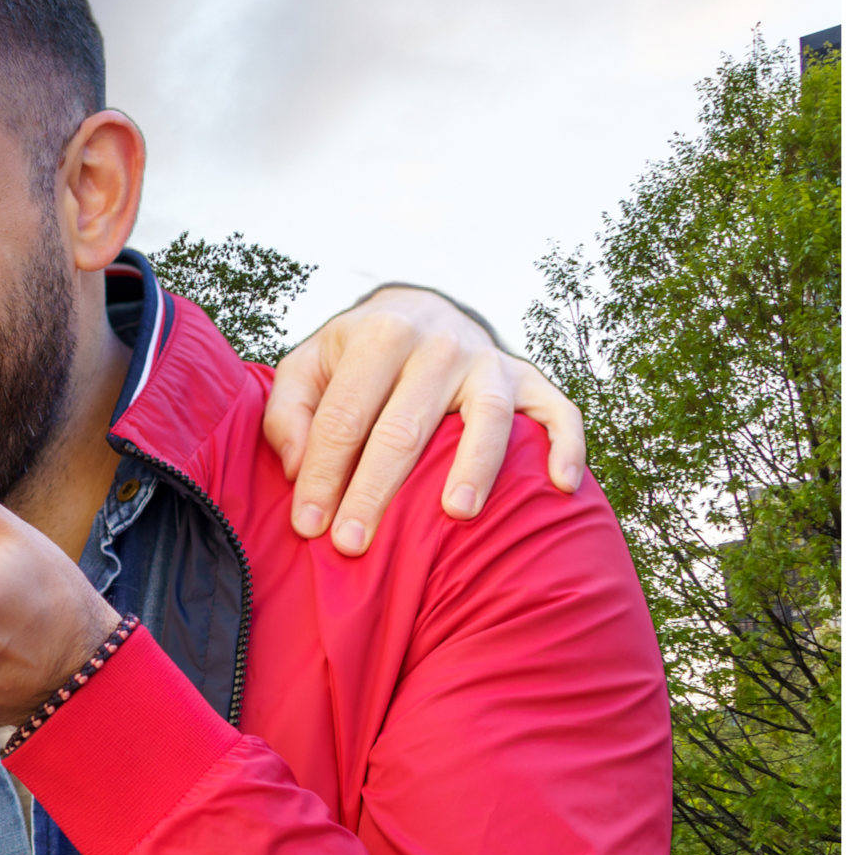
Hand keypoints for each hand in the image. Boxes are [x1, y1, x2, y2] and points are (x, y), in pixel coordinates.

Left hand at [264, 287, 583, 554]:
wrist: (420, 309)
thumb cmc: (356, 356)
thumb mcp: (309, 365)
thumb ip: (289, 411)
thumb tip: (296, 468)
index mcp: (379, 335)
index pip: (344, 417)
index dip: (323, 474)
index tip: (307, 525)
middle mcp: (438, 344)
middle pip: (404, 427)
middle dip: (375, 490)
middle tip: (353, 545)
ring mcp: (489, 360)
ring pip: (486, 418)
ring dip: (474, 467)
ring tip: (455, 514)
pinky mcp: (528, 377)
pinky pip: (556, 411)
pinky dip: (565, 445)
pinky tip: (560, 485)